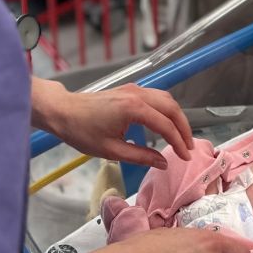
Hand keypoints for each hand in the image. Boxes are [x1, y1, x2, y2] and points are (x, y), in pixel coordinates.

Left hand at [33, 79, 193, 168]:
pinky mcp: (129, 90)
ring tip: (181, 137)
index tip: (185, 157)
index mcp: (133, 109)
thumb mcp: (111, 150)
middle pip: (172, 108)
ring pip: (166, 99)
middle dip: (184, 128)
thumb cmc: (82, 131)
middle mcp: (137, 95)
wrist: (63, 111)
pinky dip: (166, 110)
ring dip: (177, 117)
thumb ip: (141, 156)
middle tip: (189, 148)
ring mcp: (134, 89)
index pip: (166, 126)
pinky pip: (156, 97)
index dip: (178, 143)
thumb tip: (163, 163)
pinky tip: (165, 124)